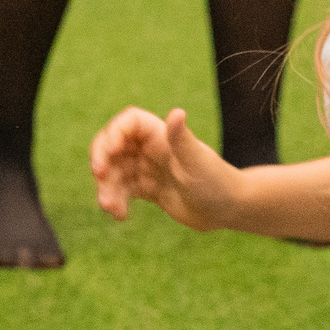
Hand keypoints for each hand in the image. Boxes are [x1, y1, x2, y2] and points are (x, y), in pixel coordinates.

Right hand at [89, 106, 237, 229]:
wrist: (229, 210)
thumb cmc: (217, 182)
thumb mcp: (197, 161)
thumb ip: (181, 139)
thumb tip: (176, 113)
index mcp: (162, 135)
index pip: (129, 122)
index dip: (114, 132)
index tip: (112, 151)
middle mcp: (151, 149)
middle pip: (113, 145)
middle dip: (101, 159)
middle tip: (100, 177)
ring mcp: (148, 169)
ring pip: (114, 172)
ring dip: (107, 187)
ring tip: (111, 208)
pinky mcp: (148, 189)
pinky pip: (122, 190)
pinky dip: (116, 201)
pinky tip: (120, 216)